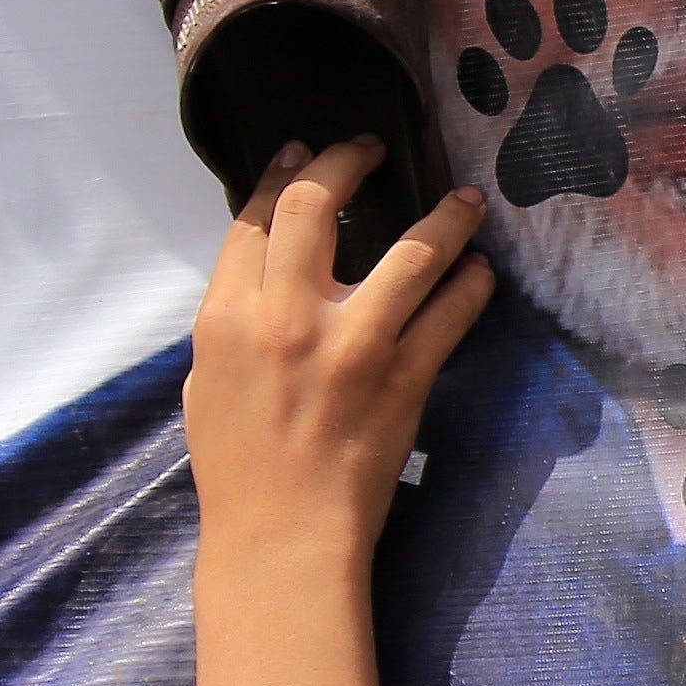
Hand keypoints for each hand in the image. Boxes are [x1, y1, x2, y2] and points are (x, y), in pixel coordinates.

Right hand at [183, 142, 492, 570]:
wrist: (282, 537)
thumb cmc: (239, 470)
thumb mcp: (205, 384)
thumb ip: (233, 323)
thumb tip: (262, 277)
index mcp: (226, 318)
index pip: (254, 220)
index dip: (280, 173)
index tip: (301, 151)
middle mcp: (285, 318)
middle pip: (315, 206)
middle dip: (346, 161)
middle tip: (373, 147)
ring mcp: (352, 344)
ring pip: (410, 251)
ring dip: (445, 217)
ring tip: (466, 200)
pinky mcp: (404, 377)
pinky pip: (451, 312)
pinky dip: (472, 284)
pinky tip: (480, 271)